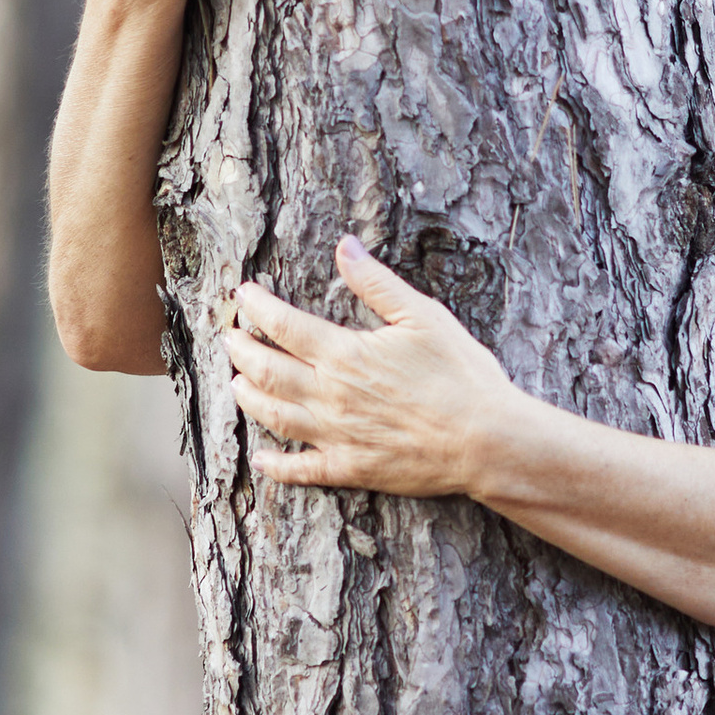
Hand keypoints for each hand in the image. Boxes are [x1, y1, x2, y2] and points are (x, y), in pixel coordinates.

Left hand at [225, 241, 522, 499]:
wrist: (487, 440)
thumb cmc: (462, 375)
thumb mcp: (423, 316)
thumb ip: (376, 283)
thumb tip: (344, 246)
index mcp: (345, 354)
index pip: (283, 325)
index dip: (257, 307)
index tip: (242, 295)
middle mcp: (330, 396)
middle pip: (267, 371)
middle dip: (241, 350)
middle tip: (228, 337)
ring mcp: (337, 436)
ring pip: (274, 416)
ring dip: (248, 398)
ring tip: (236, 384)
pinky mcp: (351, 469)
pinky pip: (302, 469)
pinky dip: (276, 465)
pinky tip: (262, 458)